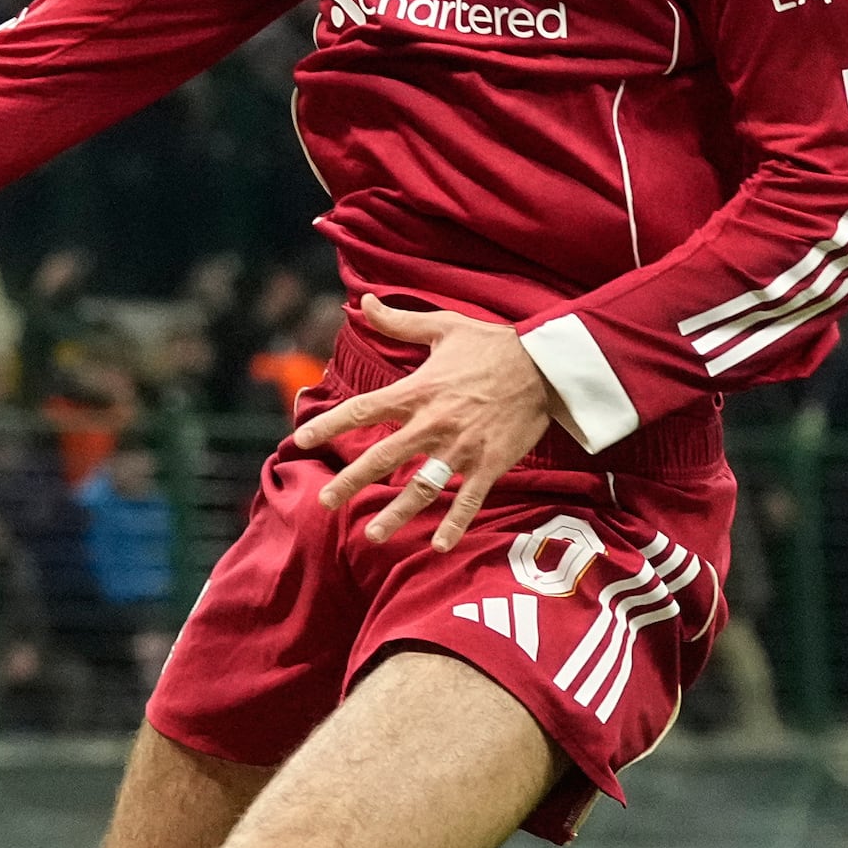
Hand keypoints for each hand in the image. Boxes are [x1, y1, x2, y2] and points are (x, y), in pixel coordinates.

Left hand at [293, 296, 552, 549]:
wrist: (546, 366)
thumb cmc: (492, 344)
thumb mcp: (444, 326)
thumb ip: (399, 321)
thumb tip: (364, 301)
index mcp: (418, 392)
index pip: (363, 409)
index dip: (330, 424)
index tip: (301, 439)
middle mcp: (434, 423)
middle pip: (383, 456)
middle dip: (352, 480)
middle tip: (326, 501)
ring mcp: (462, 448)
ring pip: (422, 486)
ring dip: (397, 512)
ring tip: (373, 534)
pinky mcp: (490, 463)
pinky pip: (469, 499)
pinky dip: (455, 523)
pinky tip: (439, 546)